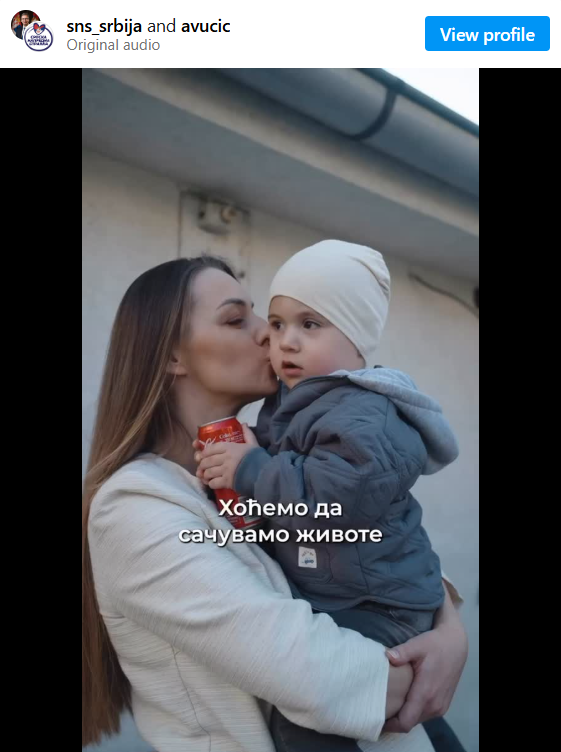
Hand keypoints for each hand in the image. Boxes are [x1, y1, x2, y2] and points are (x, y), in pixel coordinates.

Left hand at [194, 424, 258, 489]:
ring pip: (208, 472)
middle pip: (207, 461)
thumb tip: (244, 424)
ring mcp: (225, 470)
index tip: (202, 455)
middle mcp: (225, 458)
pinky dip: (211, 484)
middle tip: (203, 467)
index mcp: (229, 447)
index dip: (204, 452)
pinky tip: (212, 483)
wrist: (264, 473)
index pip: (210, 448)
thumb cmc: (258, 457)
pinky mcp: (227, 482)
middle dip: (202, 464)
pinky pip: (213, 483)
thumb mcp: (253, 443)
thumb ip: (247, 434)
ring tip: (206, 476)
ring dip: (205, 475)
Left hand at [383, 615, 467, 732]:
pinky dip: (413, 712)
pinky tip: (404, 699)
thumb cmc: (435, 645)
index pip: (405, 722)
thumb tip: (387, 656)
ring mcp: (440, 707)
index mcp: (426, 693)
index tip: (376, 717)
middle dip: (394, 720)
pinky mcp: (443, 705)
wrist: (455, 645)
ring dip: (404, 716)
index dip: (390, 725)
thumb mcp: (417, 644)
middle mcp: (434, 705)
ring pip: (417, 720)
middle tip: (378, 708)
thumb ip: (402, 652)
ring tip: (389, 703)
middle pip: (409, 723)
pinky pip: (425, 715)